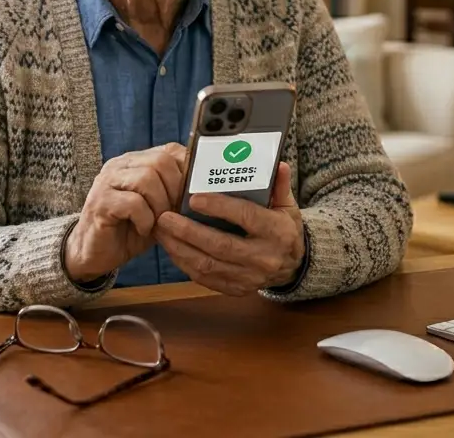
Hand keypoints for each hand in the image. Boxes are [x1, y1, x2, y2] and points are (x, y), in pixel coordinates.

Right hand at [64, 143, 187, 282]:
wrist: (96, 253)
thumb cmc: (130, 230)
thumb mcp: (159, 209)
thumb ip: (175, 194)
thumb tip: (206, 190)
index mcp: (136, 161)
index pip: (170, 150)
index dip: (188, 172)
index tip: (193, 196)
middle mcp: (120, 165)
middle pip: (160, 161)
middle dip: (175, 190)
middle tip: (175, 213)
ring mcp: (107, 182)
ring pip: (147, 178)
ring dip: (160, 206)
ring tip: (158, 223)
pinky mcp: (100, 202)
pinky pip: (133, 203)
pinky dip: (145, 219)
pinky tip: (143, 230)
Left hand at [154, 161, 304, 295]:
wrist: (292, 266)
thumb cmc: (283, 229)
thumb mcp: (287, 206)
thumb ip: (280, 186)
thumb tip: (279, 164)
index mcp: (277, 232)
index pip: (246, 217)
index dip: (220, 208)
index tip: (194, 199)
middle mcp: (263, 258)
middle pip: (220, 245)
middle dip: (188, 231)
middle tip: (165, 217)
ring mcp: (249, 277)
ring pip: (208, 264)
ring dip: (180, 248)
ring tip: (161, 231)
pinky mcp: (236, 288)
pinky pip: (205, 278)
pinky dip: (184, 263)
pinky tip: (171, 247)